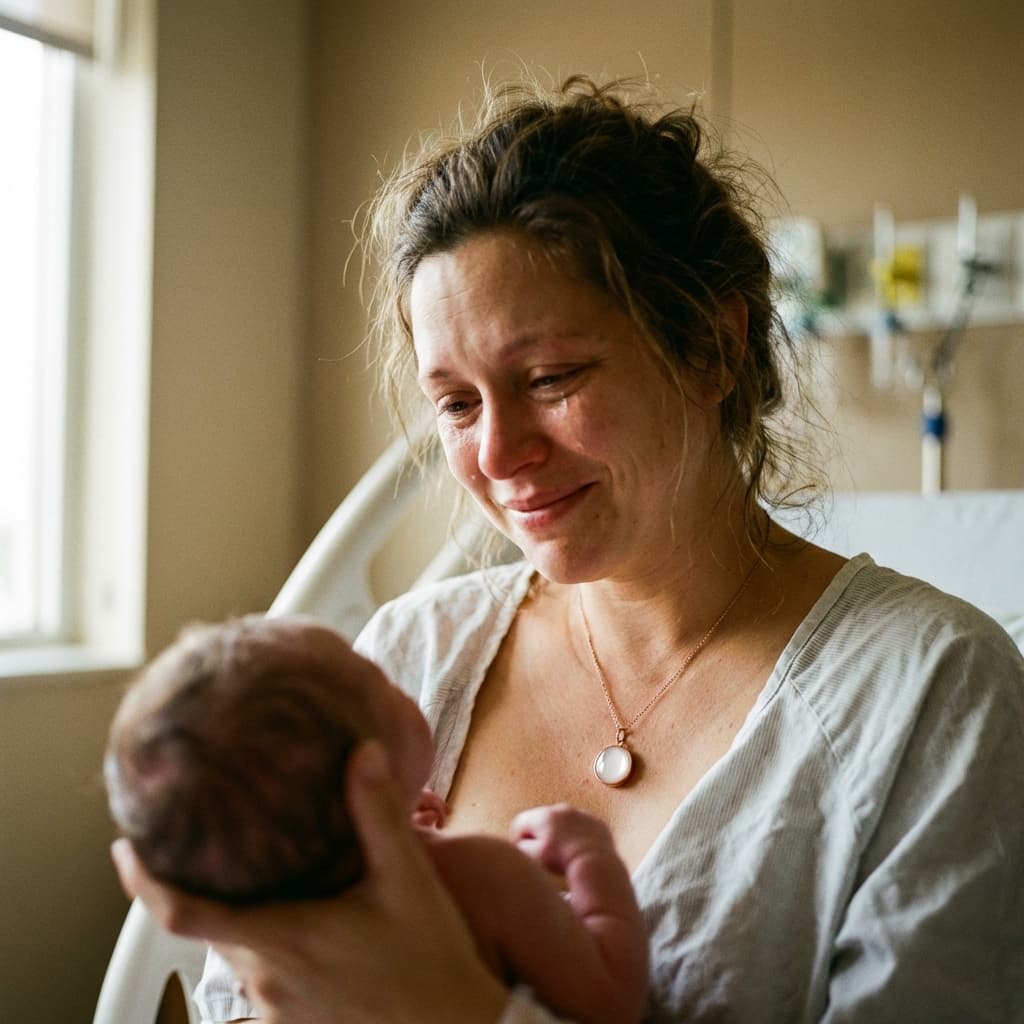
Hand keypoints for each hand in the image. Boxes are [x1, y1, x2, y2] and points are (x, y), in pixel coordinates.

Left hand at [112, 741, 507, 1023]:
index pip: (184, 914)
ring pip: (239, 957)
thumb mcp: (409, 879)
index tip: (122, 850)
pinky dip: (267, 950)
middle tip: (212, 850)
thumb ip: (378, 813)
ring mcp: (278, 1012)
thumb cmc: (431, 959)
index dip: (143, 884)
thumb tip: (361, 751)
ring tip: (264, 886)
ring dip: (243, 922)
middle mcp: (268, 980)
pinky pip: (262, 983)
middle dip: (204, 893)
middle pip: (211, 931)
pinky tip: (304, 931)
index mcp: (284, 938)